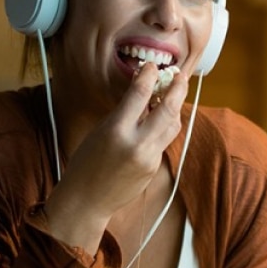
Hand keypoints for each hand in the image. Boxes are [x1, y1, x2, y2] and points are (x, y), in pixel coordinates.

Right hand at [42, 62, 189, 250]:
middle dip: (178, 88)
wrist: (87, 201)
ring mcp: (149, 158)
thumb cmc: (85, 164)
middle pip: (169, 109)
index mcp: (116, 130)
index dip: (149, 74)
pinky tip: (159, 120)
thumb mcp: (100, 131)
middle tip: (180, 75)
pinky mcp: (155, 167)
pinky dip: (164, 127)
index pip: (140, 93)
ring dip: (176, 107)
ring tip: (173, 94)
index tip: (152, 66)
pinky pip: (164, 141)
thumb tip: (145, 95)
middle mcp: (137, 144)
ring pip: (173, 125)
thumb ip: (124, 114)